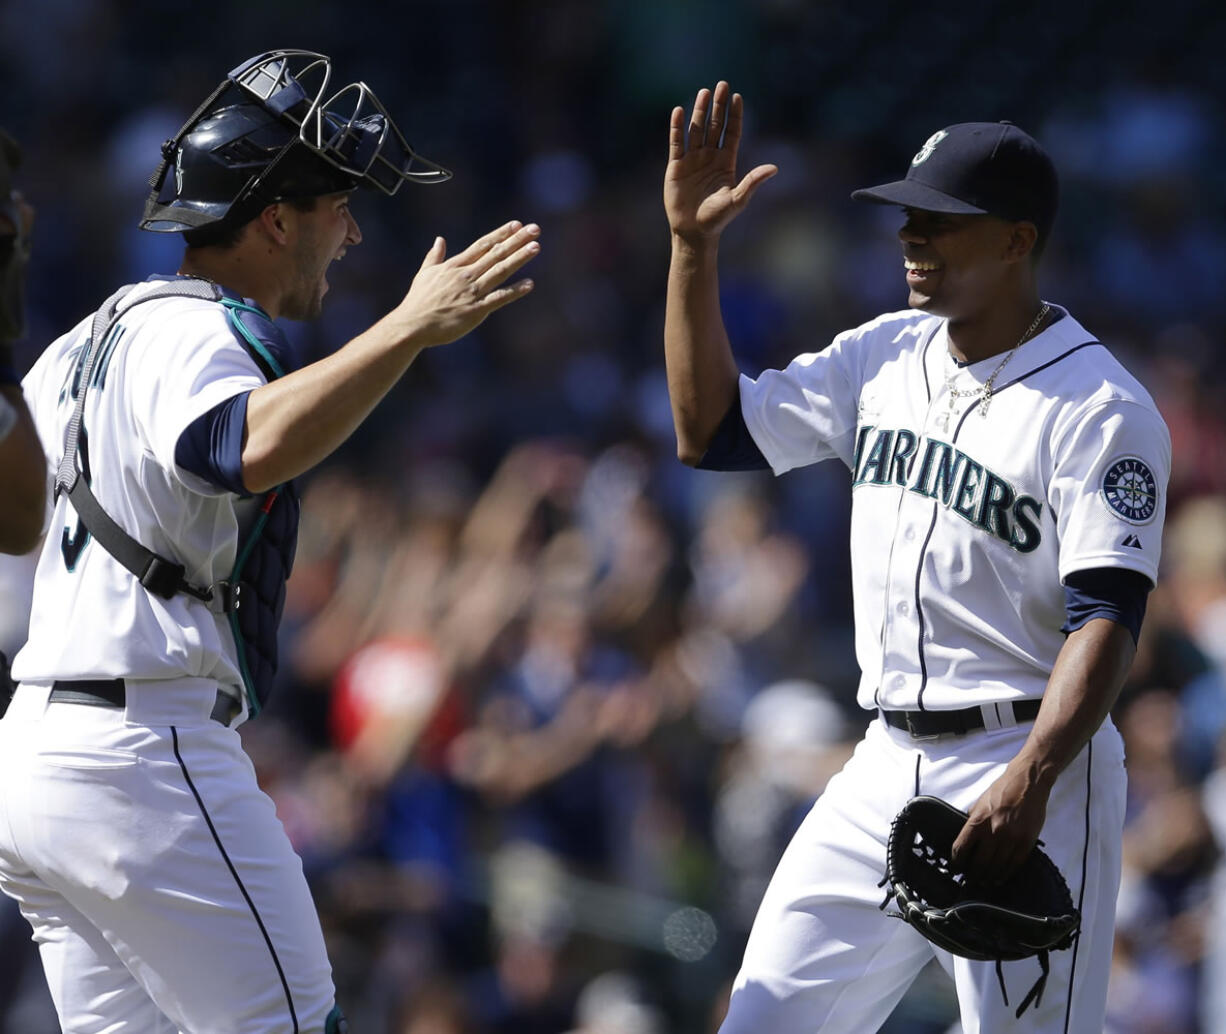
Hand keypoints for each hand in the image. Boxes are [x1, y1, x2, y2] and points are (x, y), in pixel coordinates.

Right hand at [392, 220, 539, 347]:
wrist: (412, 325)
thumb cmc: (418, 301)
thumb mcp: (424, 274)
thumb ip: (434, 256)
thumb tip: (439, 239)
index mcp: (455, 266)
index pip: (483, 245)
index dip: (501, 234)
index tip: (516, 225)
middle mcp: (466, 275)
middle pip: (496, 254)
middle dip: (516, 240)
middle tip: (534, 229)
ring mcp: (472, 292)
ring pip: (500, 271)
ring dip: (519, 258)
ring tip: (536, 247)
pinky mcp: (476, 310)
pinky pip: (499, 298)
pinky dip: (514, 291)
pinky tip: (529, 284)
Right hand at [664, 81, 776, 242]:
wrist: (694, 232)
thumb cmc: (717, 219)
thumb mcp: (738, 200)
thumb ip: (753, 182)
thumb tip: (774, 168)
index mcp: (726, 162)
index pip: (731, 133)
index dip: (734, 115)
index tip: (737, 97)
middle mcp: (710, 157)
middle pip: (715, 125)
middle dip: (719, 106)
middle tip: (722, 85)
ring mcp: (692, 159)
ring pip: (697, 129)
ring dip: (700, 111)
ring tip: (704, 92)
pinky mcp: (676, 166)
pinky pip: (676, 142)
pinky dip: (677, 127)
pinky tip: (678, 111)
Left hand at [950, 761, 1051, 882]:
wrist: (1028, 782)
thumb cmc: (1002, 790)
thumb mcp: (980, 803)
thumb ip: (972, 820)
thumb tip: (965, 836)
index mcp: (978, 820)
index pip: (961, 847)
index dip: (957, 862)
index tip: (956, 868)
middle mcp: (994, 831)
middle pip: (980, 863)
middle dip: (973, 875)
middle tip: (970, 881)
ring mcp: (1012, 838)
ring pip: (997, 867)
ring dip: (989, 878)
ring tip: (984, 883)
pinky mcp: (1027, 841)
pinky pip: (1015, 864)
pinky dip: (1006, 873)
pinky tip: (1000, 877)